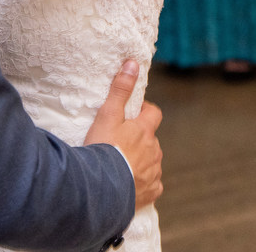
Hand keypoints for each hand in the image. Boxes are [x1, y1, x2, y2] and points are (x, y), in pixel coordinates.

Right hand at [84, 60, 162, 209]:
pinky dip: (143, 181)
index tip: (133, 113)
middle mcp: (154, 150)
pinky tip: (129, 183)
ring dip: (141, 160)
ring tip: (121, 164)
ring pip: (152, 161)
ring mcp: (154, 172)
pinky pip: (152, 184)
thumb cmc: (103, 149)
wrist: (101, 188)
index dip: (145, 111)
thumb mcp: (107, 115)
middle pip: (151, 139)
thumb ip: (120, 89)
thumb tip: (132, 63)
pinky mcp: (151, 191)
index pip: (154, 113)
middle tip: (120, 142)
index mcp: (145, 131)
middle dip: (141, 138)